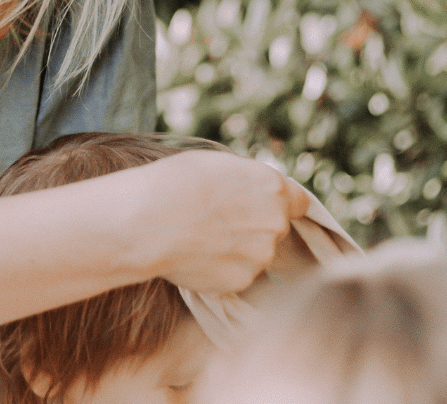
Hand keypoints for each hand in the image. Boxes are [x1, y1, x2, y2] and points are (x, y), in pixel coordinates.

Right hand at [125, 151, 309, 294]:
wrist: (147, 220)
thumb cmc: (174, 182)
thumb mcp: (216, 164)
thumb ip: (247, 181)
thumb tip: (255, 193)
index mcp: (273, 188)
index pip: (299, 201)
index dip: (279, 203)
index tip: (262, 205)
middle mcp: (275, 223)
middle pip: (275, 227)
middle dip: (254, 224)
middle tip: (218, 219)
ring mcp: (261, 257)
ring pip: (257, 253)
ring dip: (238, 248)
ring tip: (201, 236)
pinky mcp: (243, 282)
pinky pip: (238, 273)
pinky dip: (222, 266)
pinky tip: (196, 254)